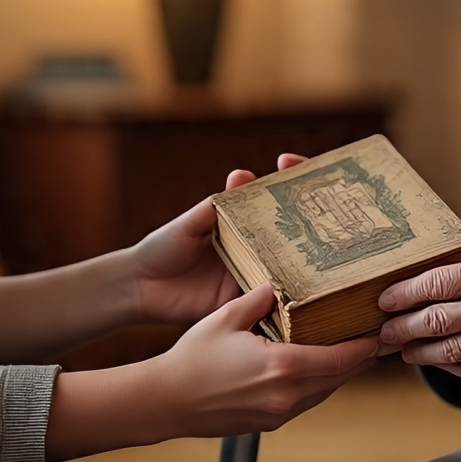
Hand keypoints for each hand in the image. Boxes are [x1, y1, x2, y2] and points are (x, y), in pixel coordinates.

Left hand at [130, 154, 310, 325]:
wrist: (141, 288)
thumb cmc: (161, 248)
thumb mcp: (188, 222)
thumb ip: (213, 206)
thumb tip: (242, 178)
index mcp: (236, 222)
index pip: (265, 198)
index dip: (281, 179)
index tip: (288, 160)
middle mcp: (248, 247)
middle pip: (284, 229)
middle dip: (303, 212)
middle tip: (316, 195)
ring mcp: (248, 273)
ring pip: (282, 262)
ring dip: (300, 252)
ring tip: (319, 235)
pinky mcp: (242, 301)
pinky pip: (268, 298)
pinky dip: (284, 292)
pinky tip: (301, 282)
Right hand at [154, 282, 379, 435]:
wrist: (166, 401)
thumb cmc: (192, 359)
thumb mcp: (227, 317)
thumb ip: (259, 299)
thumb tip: (278, 284)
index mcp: (283, 367)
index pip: (339, 359)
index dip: (363, 347)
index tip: (378, 333)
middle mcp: (287, 395)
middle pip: (338, 378)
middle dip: (357, 359)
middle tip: (372, 338)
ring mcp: (278, 413)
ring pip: (323, 392)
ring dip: (338, 373)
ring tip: (349, 351)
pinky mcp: (268, 422)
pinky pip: (305, 402)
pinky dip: (317, 384)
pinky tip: (314, 367)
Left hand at [377, 247, 460, 383]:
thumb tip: (432, 283)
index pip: (433, 284)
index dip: (402, 294)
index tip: (383, 300)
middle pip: (432, 321)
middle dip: (400, 328)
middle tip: (382, 331)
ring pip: (446, 350)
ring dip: (418, 351)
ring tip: (402, 349)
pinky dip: (449, 367)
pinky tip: (437, 360)